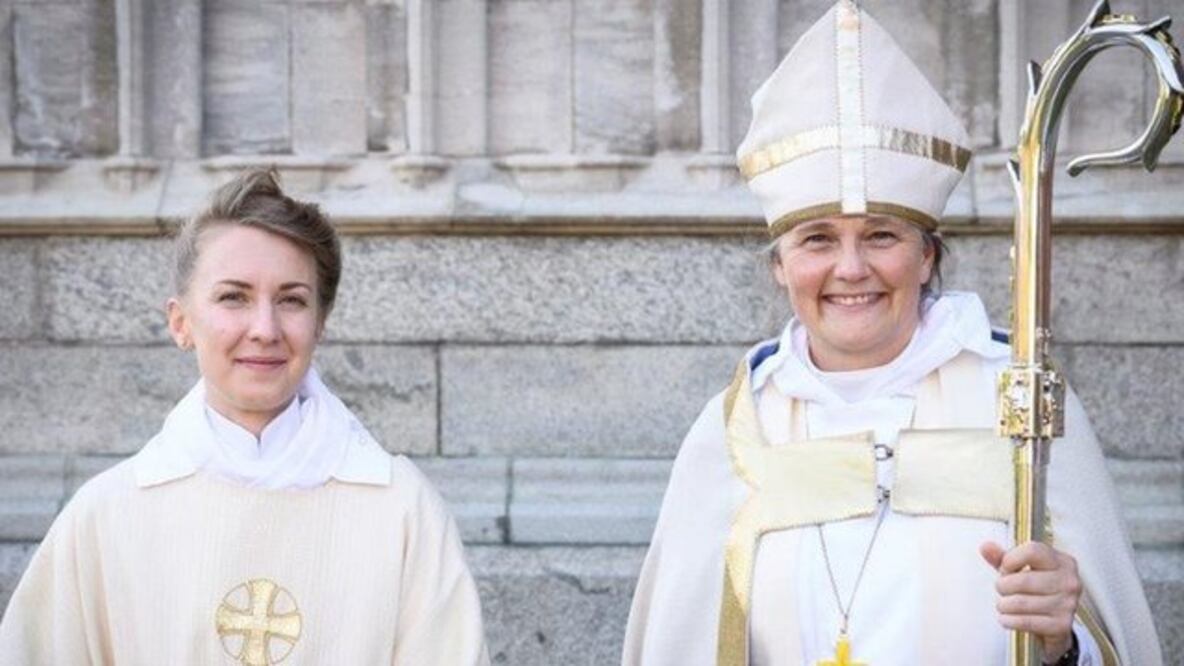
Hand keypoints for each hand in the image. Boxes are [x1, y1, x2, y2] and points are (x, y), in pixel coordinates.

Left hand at [981, 541, 1081, 661]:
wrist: (1055, 624)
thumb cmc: (1038, 591)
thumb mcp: (1022, 570)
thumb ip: (1004, 558)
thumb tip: (986, 547)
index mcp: (1062, 561)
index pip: (1032, 551)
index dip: (1010, 560)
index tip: (1005, 569)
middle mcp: (1069, 581)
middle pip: (1022, 580)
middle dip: (1002, 586)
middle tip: (1002, 589)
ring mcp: (1068, 604)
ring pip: (1020, 602)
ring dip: (1003, 605)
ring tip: (1004, 604)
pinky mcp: (1061, 625)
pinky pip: (1025, 621)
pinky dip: (1008, 620)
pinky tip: (1006, 618)